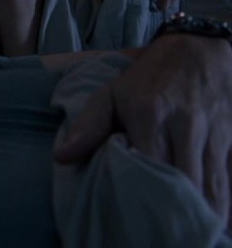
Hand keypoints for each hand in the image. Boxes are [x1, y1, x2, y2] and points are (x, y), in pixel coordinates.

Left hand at [54, 34, 231, 226]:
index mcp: (149, 116)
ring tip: (190, 237)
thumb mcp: (112, 93)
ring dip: (205, 216)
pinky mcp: (231, 140)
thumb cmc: (148, 76)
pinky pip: (229, 180)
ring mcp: (212, 134)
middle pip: (185, 184)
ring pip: (214, 187)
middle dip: (175, 214)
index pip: (148, 167)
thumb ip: (88, 126)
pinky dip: (224, 204)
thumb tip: (61, 157)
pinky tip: (215, 224)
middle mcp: (184, 127)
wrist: (199, 47)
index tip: (132, 218)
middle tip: (160, 235)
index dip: (143, 196)